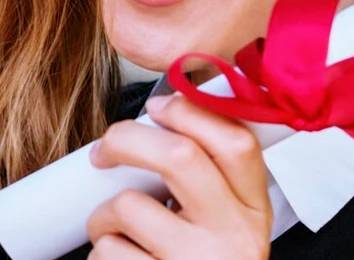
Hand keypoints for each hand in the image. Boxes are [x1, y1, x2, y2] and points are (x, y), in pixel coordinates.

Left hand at [85, 94, 272, 259]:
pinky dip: (100, 254)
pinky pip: (110, 252)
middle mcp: (233, 236)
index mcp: (253, 211)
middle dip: (126, 140)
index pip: (236, 141)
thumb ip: (209, 180)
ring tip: (112, 233)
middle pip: (179, 156)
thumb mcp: (225, 224)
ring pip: (129, 207)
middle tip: (104, 152)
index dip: (190, 111)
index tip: (157, 108)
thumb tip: (156, 120)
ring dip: (102, 217)